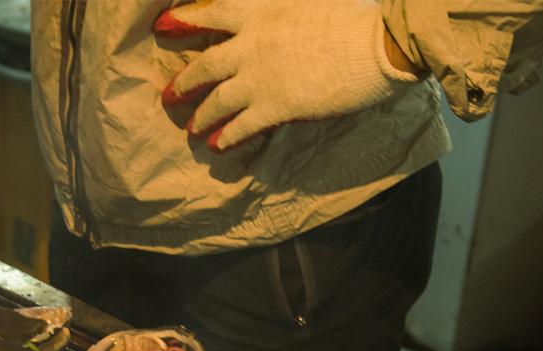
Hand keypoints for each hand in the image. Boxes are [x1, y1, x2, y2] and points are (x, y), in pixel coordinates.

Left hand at [155, 0, 419, 150]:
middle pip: (204, 66)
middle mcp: (250, 44)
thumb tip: (274, 12)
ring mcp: (259, 77)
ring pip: (217, 100)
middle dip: (183, 83)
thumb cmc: (354, 11)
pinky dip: (226, 136)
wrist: (379, 41)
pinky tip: (218, 145)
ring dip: (201, 115)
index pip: (209, 13)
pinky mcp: (275, 106)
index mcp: (259, 9)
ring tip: (192, 127)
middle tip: (168, 95)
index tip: (162, 25)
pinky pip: (241, 125)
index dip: (183, 19)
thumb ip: (281, 7)